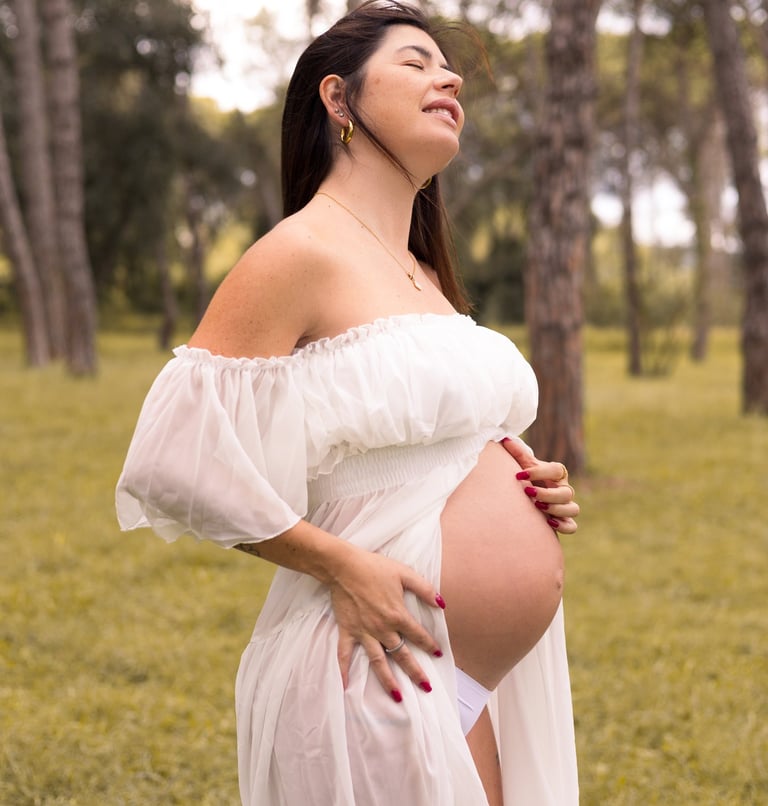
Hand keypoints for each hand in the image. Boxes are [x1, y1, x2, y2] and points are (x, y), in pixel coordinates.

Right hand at [328, 545, 444, 701]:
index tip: (438, 654)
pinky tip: (345, 686)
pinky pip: (344, 654)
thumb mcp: (404, 573)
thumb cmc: (375, 567)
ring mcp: (364, 632)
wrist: (344, 566)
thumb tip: (442, 603)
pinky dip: (344, 670)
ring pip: (378, 661)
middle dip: (415, 673)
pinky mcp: (348, 631)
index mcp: (397, 615)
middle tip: (426, 688)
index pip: (418, 635)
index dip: (430, 645)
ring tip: (397, 697)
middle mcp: (382, 629)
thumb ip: (424, 589)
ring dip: (388, 680)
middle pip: (402, 655)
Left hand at [501, 437, 579, 534]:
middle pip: (567, 492)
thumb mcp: (524, 466)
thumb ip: (517, 453)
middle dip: (547, 493)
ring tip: (537, 506)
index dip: (539, 472)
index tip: (520, 475)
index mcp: (556, 473)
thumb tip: (505, 438)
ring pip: (573, 508)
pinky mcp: (564, 521)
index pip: (556, 470)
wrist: (530, 496)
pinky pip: (572, 526)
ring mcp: (566, 506)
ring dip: (556, 509)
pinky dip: (563, 525)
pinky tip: (549, 522)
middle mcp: (564, 489)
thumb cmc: (528, 479)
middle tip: (528, 493)